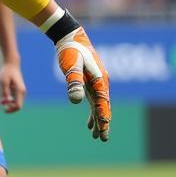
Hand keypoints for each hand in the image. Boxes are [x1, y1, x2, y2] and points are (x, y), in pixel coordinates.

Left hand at [0, 61, 25, 112]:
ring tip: (1, 102)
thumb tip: (6, 102)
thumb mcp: (4, 82)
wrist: (12, 64)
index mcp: (20, 90)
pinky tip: (3, 99)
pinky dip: (10, 100)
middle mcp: (22, 92)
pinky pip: (15, 98)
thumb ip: (5, 92)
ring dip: (10, 104)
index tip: (4, 109)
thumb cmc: (7, 72)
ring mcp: (21, 91)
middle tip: (2, 108)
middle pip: (19, 105)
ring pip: (17, 102)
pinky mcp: (18, 89)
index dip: (11, 109)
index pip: (18, 105)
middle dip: (11, 108)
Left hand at [55, 26, 110, 140]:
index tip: (103, 133)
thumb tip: (75, 101)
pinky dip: (93, 111)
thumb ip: (74, 82)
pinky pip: (94, 100)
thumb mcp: (71, 67)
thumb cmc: (71, 51)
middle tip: (102, 139)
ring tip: (95, 135)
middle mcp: (101, 83)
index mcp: (99, 81)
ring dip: (98, 120)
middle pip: (104, 107)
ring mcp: (97, 82)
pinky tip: (89, 121)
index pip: (103, 104)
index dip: (103, 119)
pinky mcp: (90, 81)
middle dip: (103, 123)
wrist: (71, 38)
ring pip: (99, 105)